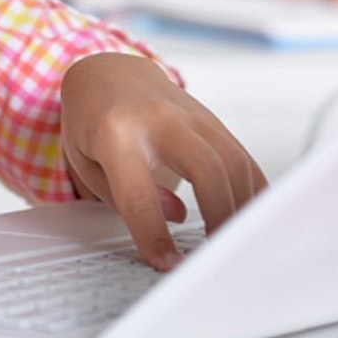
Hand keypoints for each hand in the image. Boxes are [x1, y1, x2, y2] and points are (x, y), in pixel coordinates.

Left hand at [60, 53, 267, 270]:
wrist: (107, 74)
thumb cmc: (91, 121)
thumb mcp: (85, 162)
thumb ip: (123, 196)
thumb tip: (174, 220)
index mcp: (115, 134)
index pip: (138, 194)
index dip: (154, 234)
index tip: (169, 263)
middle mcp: (158, 120)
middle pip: (205, 169)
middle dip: (219, 216)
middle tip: (218, 253)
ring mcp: (190, 116)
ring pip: (233, 161)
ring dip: (241, 206)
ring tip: (236, 241)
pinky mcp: (211, 119)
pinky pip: (242, 156)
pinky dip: (252, 188)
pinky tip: (249, 214)